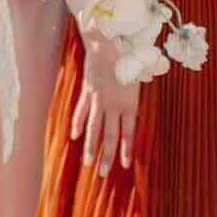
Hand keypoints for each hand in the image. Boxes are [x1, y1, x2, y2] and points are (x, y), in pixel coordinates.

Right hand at [68, 32, 139, 177]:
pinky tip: (74, 136)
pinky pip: (82, 111)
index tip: (124, 165)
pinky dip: (78, 123)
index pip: (128, 133)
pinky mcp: (88, 91)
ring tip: (87, 163)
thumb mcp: (141, 77)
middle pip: (109, 136)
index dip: (126, 149)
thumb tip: (139, 108)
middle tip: (102, 174)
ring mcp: (98, 99)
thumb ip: (138, 95)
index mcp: (130, 103)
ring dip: (90, 147)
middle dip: (106, 156)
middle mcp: (113, 105)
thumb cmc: (130, 56)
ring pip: (94, 129)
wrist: (108, 42)